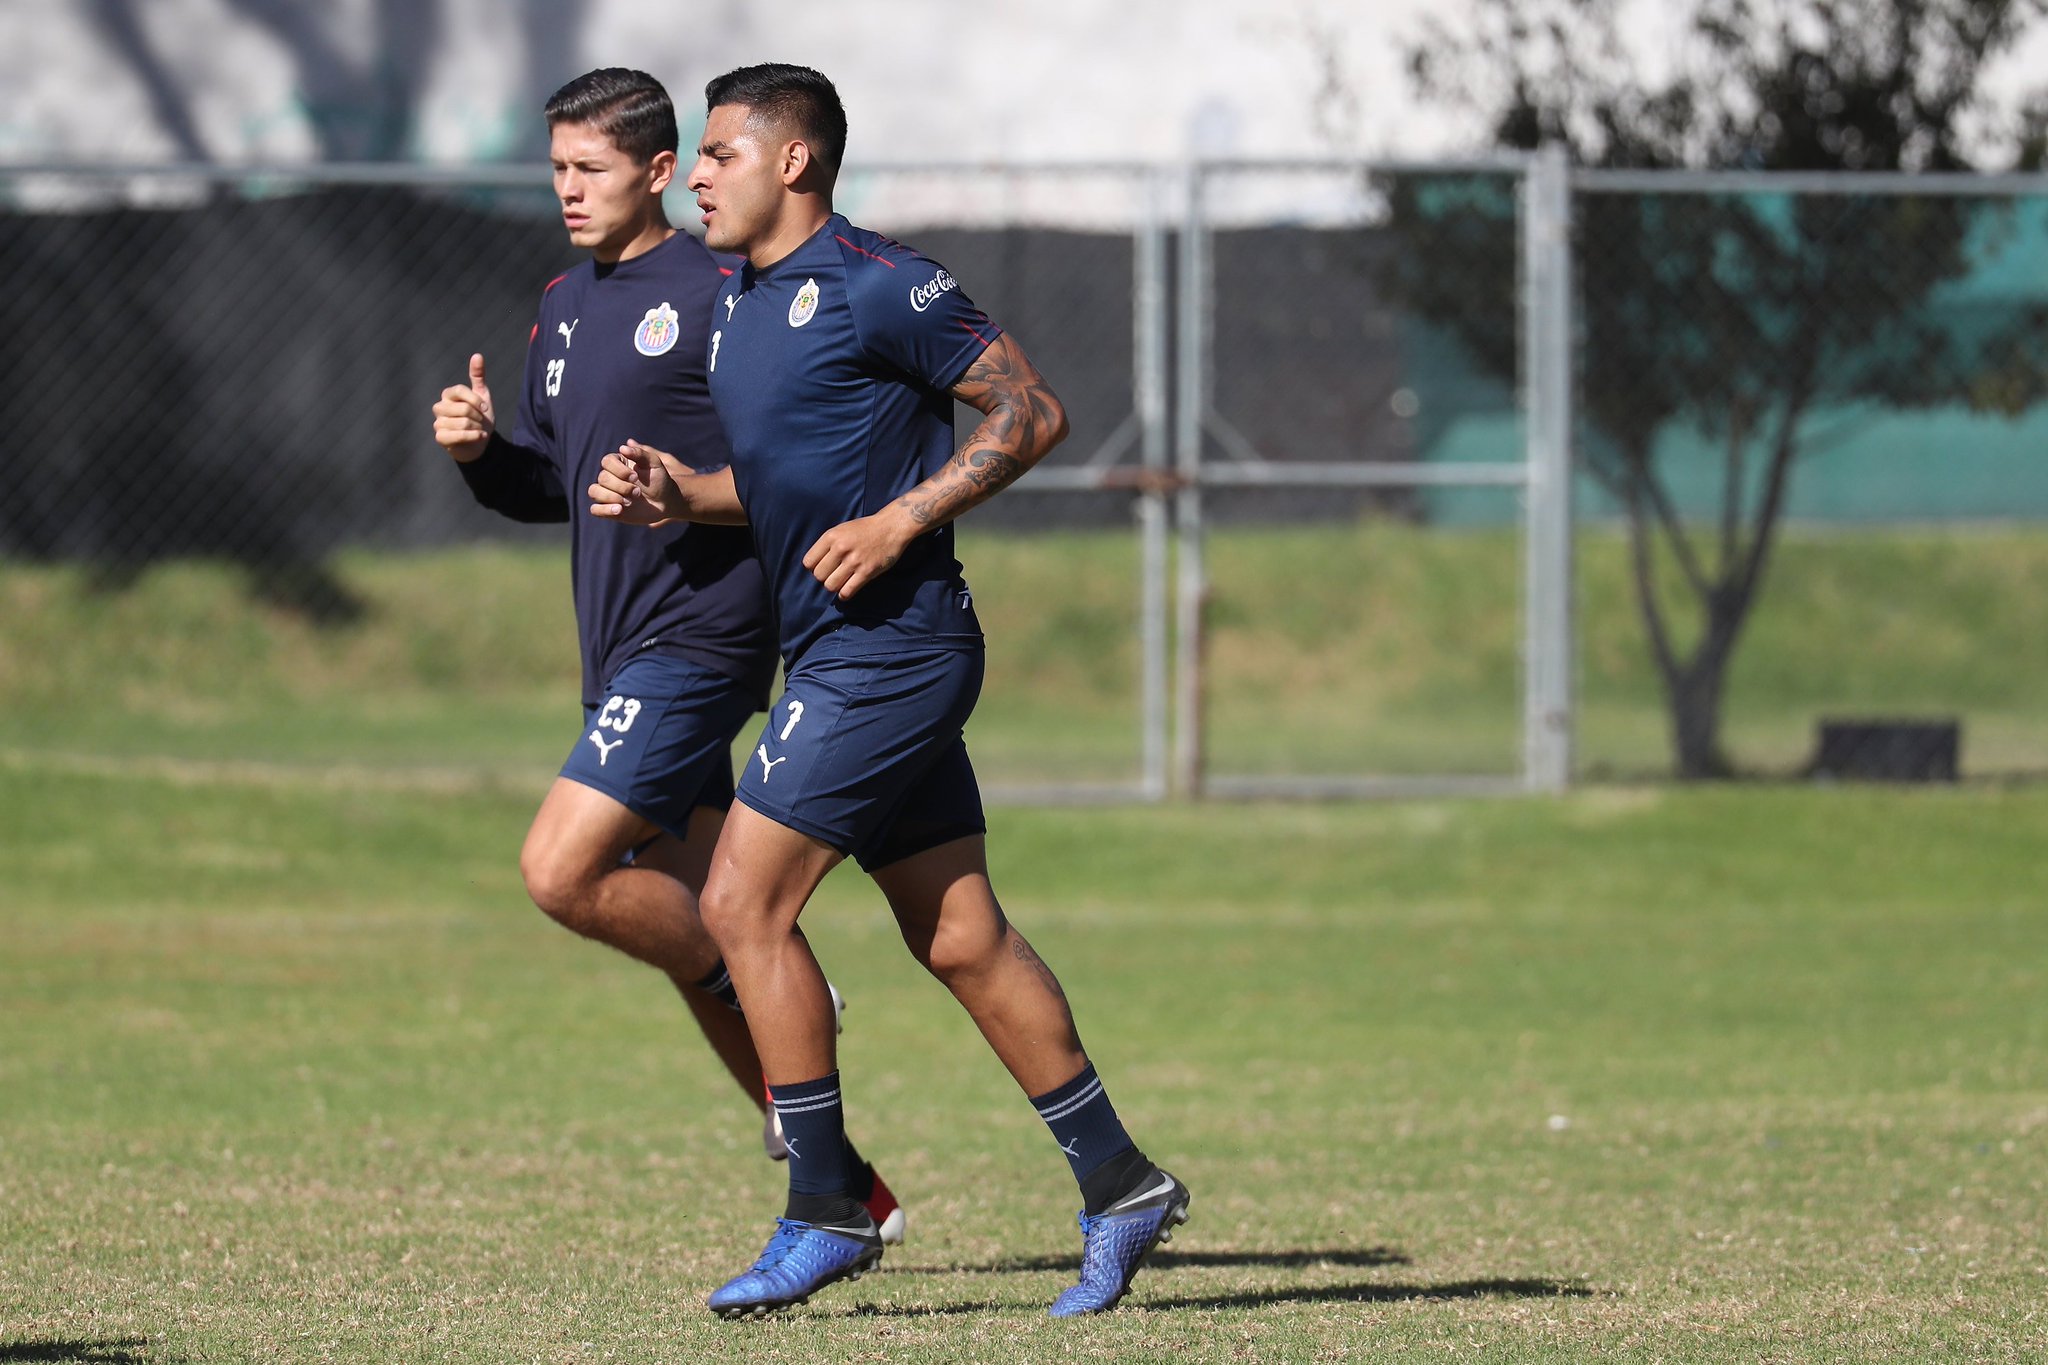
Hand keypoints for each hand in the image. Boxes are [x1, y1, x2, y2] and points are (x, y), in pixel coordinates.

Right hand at [432, 353, 494, 461]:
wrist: (480, 442)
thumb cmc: (479, 417)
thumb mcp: (482, 396)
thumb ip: (478, 376)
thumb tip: (477, 355)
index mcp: (448, 395)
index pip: (458, 390)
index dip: (475, 399)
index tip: (485, 407)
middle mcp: (439, 407)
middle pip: (463, 408)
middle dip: (478, 416)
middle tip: (480, 421)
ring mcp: (438, 423)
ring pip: (464, 423)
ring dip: (477, 428)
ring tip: (477, 430)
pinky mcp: (440, 437)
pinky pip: (459, 435)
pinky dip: (474, 437)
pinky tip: (478, 437)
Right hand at [588, 439, 679, 523]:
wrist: (666, 502)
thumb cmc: (660, 480)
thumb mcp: (654, 464)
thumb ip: (640, 453)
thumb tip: (623, 448)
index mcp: (618, 463)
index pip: (606, 462)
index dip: (619, 470)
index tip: (635, 477)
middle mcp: (610, 477)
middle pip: (602, 478)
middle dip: (621, 486)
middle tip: (638, 492)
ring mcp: (608, 493)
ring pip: (594, 492)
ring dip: (611, 497)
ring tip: (628, 502)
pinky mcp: (608, 509)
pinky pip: (595, 509)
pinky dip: (604, 509)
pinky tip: (619, 510)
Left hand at [803, 508, 918, 599]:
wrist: (891, 527)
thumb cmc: (865, 529)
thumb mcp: (841, 530)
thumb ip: (828, 545)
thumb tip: (815, 566)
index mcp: (831, 536)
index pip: (808, 562)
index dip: (814, 567)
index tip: (824, 567)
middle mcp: (840, 548)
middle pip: (818, 576)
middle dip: (824, 578)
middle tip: (834, 575)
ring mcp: (854, 561)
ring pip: (830, 586)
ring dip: (835, 587)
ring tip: (842, 581)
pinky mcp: (867, 572)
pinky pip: (847, 592)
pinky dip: (845, 595)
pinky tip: (848, 589)